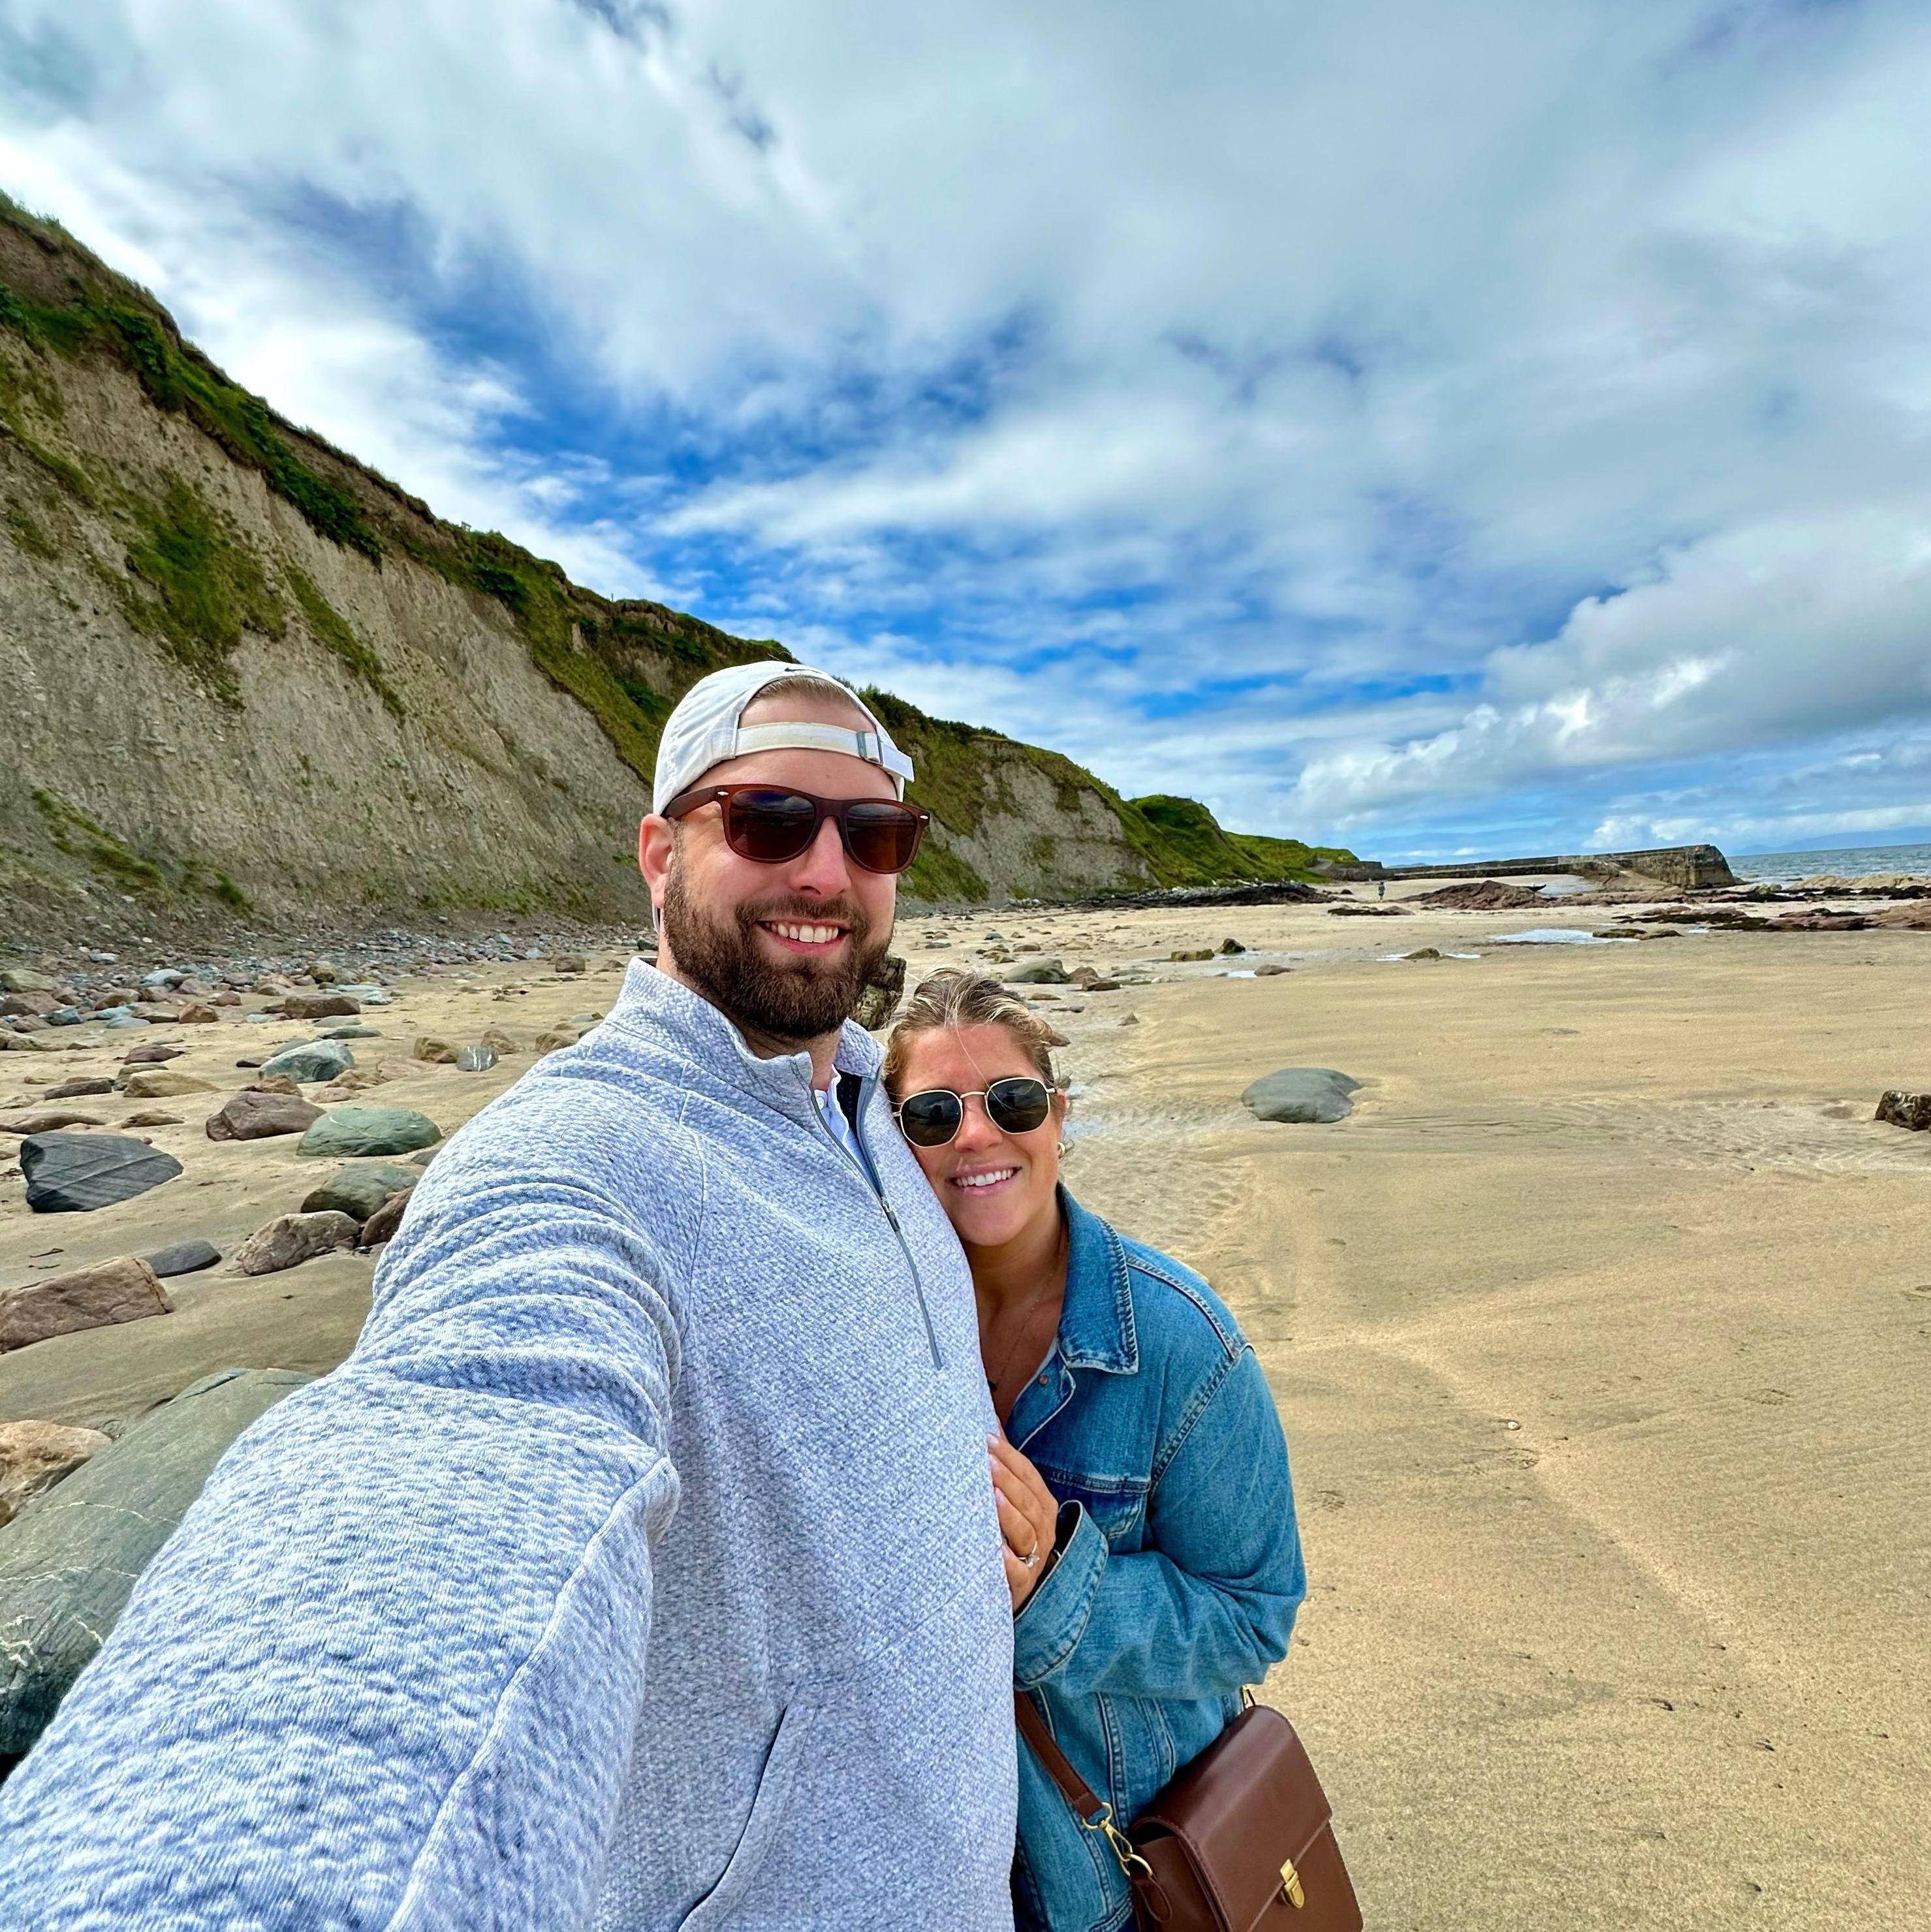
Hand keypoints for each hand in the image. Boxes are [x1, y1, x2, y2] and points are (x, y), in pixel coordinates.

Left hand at [990, 1432, 1059, 1610]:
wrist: (1011, 1589)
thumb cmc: (1007, 1536)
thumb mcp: (1011, 1503)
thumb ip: (1004, 1468)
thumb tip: (991, 1424)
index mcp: (1042, 1506)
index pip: (1029, 1476)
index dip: (1010, 1457)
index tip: (986, 1439)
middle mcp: (1044, 1529)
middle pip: (1028, 1502)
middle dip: (1007, 1479)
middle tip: (984, 1461)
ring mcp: (1035, 1558)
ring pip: (1026, 1533)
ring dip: (1009, 1514)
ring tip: (992, 1497)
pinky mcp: (1021, 1585)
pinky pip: (1018, 1573)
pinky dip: (1009, 1562)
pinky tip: (997, 1551)